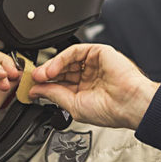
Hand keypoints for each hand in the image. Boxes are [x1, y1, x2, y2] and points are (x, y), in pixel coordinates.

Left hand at [28, 43, 157, 129]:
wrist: (129, 104)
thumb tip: (35, 91)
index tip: (31, 87)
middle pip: (61, 70)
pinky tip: (52, 69)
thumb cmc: (111, 110)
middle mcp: (89, 75)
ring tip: (41, 75)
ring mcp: (94, 63)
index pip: (60, 83)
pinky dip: (61, 59)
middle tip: (33, 79)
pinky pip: (75, 51)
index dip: (45, 84)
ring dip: (51, 66)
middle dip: (45, 74)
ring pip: (66, 59)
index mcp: (85, 90)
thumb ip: (53, 95)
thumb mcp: (74, 105)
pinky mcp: (99, 52)